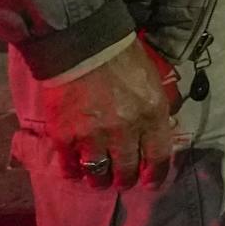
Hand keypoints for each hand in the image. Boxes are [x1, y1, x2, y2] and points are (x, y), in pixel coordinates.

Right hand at [35, 38, 177, 188]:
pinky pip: (70, 166)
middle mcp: (125, 130)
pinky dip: (73, 171)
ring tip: (98, 178)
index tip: (150, 182)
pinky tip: (75, 168)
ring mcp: (93, 135)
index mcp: (152, 114)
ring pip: (98, 174)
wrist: (82, 43)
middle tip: (122, 179)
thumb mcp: (152, 81)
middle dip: (125, 179)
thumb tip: (156, 133)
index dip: (155, 175)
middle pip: (127, 170)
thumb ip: (154, 110)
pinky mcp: (65, 136)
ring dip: (99, 179)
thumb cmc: (122, 58)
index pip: (159, 157)